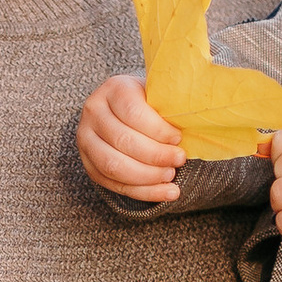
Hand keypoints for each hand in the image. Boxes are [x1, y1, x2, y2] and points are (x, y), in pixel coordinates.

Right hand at [78, 70, 183, 201]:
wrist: (125, 111)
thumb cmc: (151, 103)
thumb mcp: (159, 94)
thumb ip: (171, 105)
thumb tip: (196, 123)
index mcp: (114, 89)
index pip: (133, 112)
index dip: (158, 129)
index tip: (178, 138)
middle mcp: (93, 112)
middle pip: (122, 140)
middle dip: (155, 155)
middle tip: (179, 159)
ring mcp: (85, 139)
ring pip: (113, 165)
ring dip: (147, 176)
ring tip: (171, 176)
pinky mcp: (89, 164)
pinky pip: (114, 185)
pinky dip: (144, 192)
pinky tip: (167, 192)